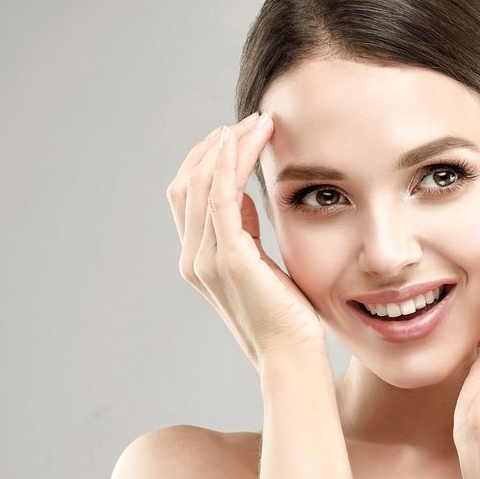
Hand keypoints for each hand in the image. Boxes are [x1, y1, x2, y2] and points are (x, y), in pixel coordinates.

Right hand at [166, 113, 325, 370]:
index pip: (188, 194)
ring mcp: (206, 259)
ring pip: (203, 183)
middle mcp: (193, 257)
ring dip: (230, 146)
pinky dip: (231, 162)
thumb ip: (245, 232)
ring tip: (259, 122)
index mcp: (198, 258)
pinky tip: (249, 139)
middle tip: (252, 121)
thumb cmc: (285, 316)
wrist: (291, 357)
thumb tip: (243, 196)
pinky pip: (222, 197)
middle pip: (187, 183)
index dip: (208, 160)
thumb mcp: (261, 264)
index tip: (238, 135)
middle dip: (217, 146)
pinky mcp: (230, 260)